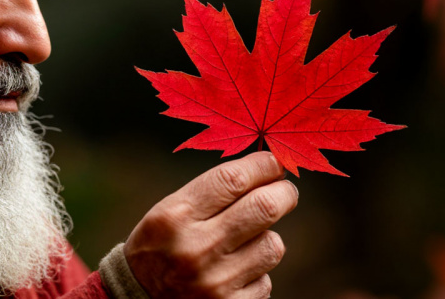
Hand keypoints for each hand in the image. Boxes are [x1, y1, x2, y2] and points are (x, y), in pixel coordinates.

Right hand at [123, 152, 297, 297]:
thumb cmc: (159, 245)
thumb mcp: (168, 211)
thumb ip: (211, 192)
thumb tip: (265, 168)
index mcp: (174, 216)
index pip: (232, 179)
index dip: (263, 166)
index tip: (275, 163)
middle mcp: (195, 248)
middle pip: (264, 207)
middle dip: (284, 193)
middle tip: (285, 191)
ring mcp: (215, 281)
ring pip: (272, 246)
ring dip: (266, 238)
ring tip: (245, 241)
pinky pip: (265, 280)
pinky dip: (256, 272)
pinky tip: (234, 272)